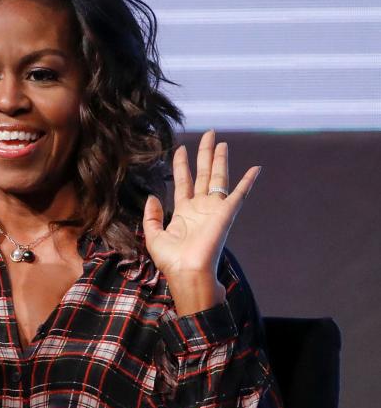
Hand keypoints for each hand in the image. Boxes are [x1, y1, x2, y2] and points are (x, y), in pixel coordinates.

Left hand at [142, 130, 260, 312]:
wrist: (188, 272)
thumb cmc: (171, 260)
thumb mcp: (153, 236)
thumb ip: (151, 216)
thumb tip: (152, 196)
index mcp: (184, 212)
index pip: (183, 181)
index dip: (181, 164)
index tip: (179, 148)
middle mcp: (201, 207)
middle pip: (203, 173)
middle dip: (205, 154)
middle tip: (208, 134)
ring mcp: (214, 209)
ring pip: (218, 177)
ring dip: (220, 160)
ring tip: (220, 142)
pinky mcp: (226, 213)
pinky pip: (240, 194)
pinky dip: (248, 181)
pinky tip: (255, 168)